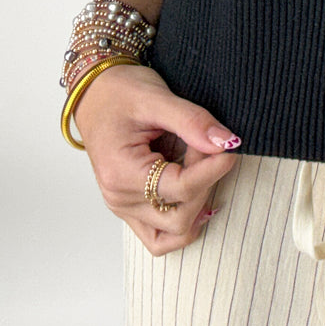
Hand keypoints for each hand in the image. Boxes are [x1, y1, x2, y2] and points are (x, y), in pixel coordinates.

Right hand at [73, 62, 241, 254]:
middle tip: (207, 145)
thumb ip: (192, 121)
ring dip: (197, 203)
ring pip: (173, 232)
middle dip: (205, 182)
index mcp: (121, 172)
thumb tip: (225, 142)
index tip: (229, 149)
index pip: (180, 189)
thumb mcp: (156, 98)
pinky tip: (199, 193)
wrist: (95, 93)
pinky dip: (185, 218)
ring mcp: (125, 206)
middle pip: (179, 217)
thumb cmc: (119, 92)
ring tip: (199, 166)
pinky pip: (161, 234)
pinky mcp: (132, 206)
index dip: (211, 170)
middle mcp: (120, 198)